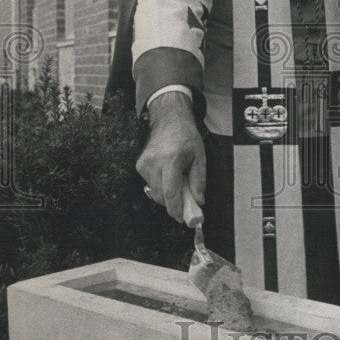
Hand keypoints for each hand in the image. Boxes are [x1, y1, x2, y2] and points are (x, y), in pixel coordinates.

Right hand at [136, 91, 204, 224]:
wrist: (169, 120)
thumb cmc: (186, 137)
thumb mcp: (200, 157)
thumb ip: (199, 181)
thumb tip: (198, 202)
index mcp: (171, 160)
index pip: (170, 193)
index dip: (176, 209)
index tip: (183, 219)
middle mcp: (154, 163)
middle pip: (161, 196)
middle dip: (173, 204)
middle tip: (186, 204)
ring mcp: (144, 164)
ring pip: (155, 192)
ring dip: (167, 194)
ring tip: (178, 181)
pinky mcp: (140, 165)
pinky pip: (150, 184)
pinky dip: (160, 185)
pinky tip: (168, 175)